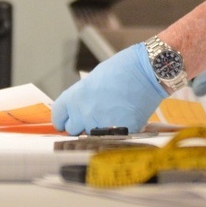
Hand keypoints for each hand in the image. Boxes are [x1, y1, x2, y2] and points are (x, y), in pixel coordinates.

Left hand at [51, 42, 166, 134]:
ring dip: (98, 130)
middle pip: (73, 130)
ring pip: (92, 136)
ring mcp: (101, 125)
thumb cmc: (123, 68)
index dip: (63, 119)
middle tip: (94, 116)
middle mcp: (84, 113)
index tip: (66, 120)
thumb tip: (81, 109)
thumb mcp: (95, 79)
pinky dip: (118, 132)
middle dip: (81, 125)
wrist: (148, 70)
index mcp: (75, 97)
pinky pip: (113, 138)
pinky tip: (125, 119)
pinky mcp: (120, 133)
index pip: (58, 117)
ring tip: (111, 116)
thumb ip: (84, 97)